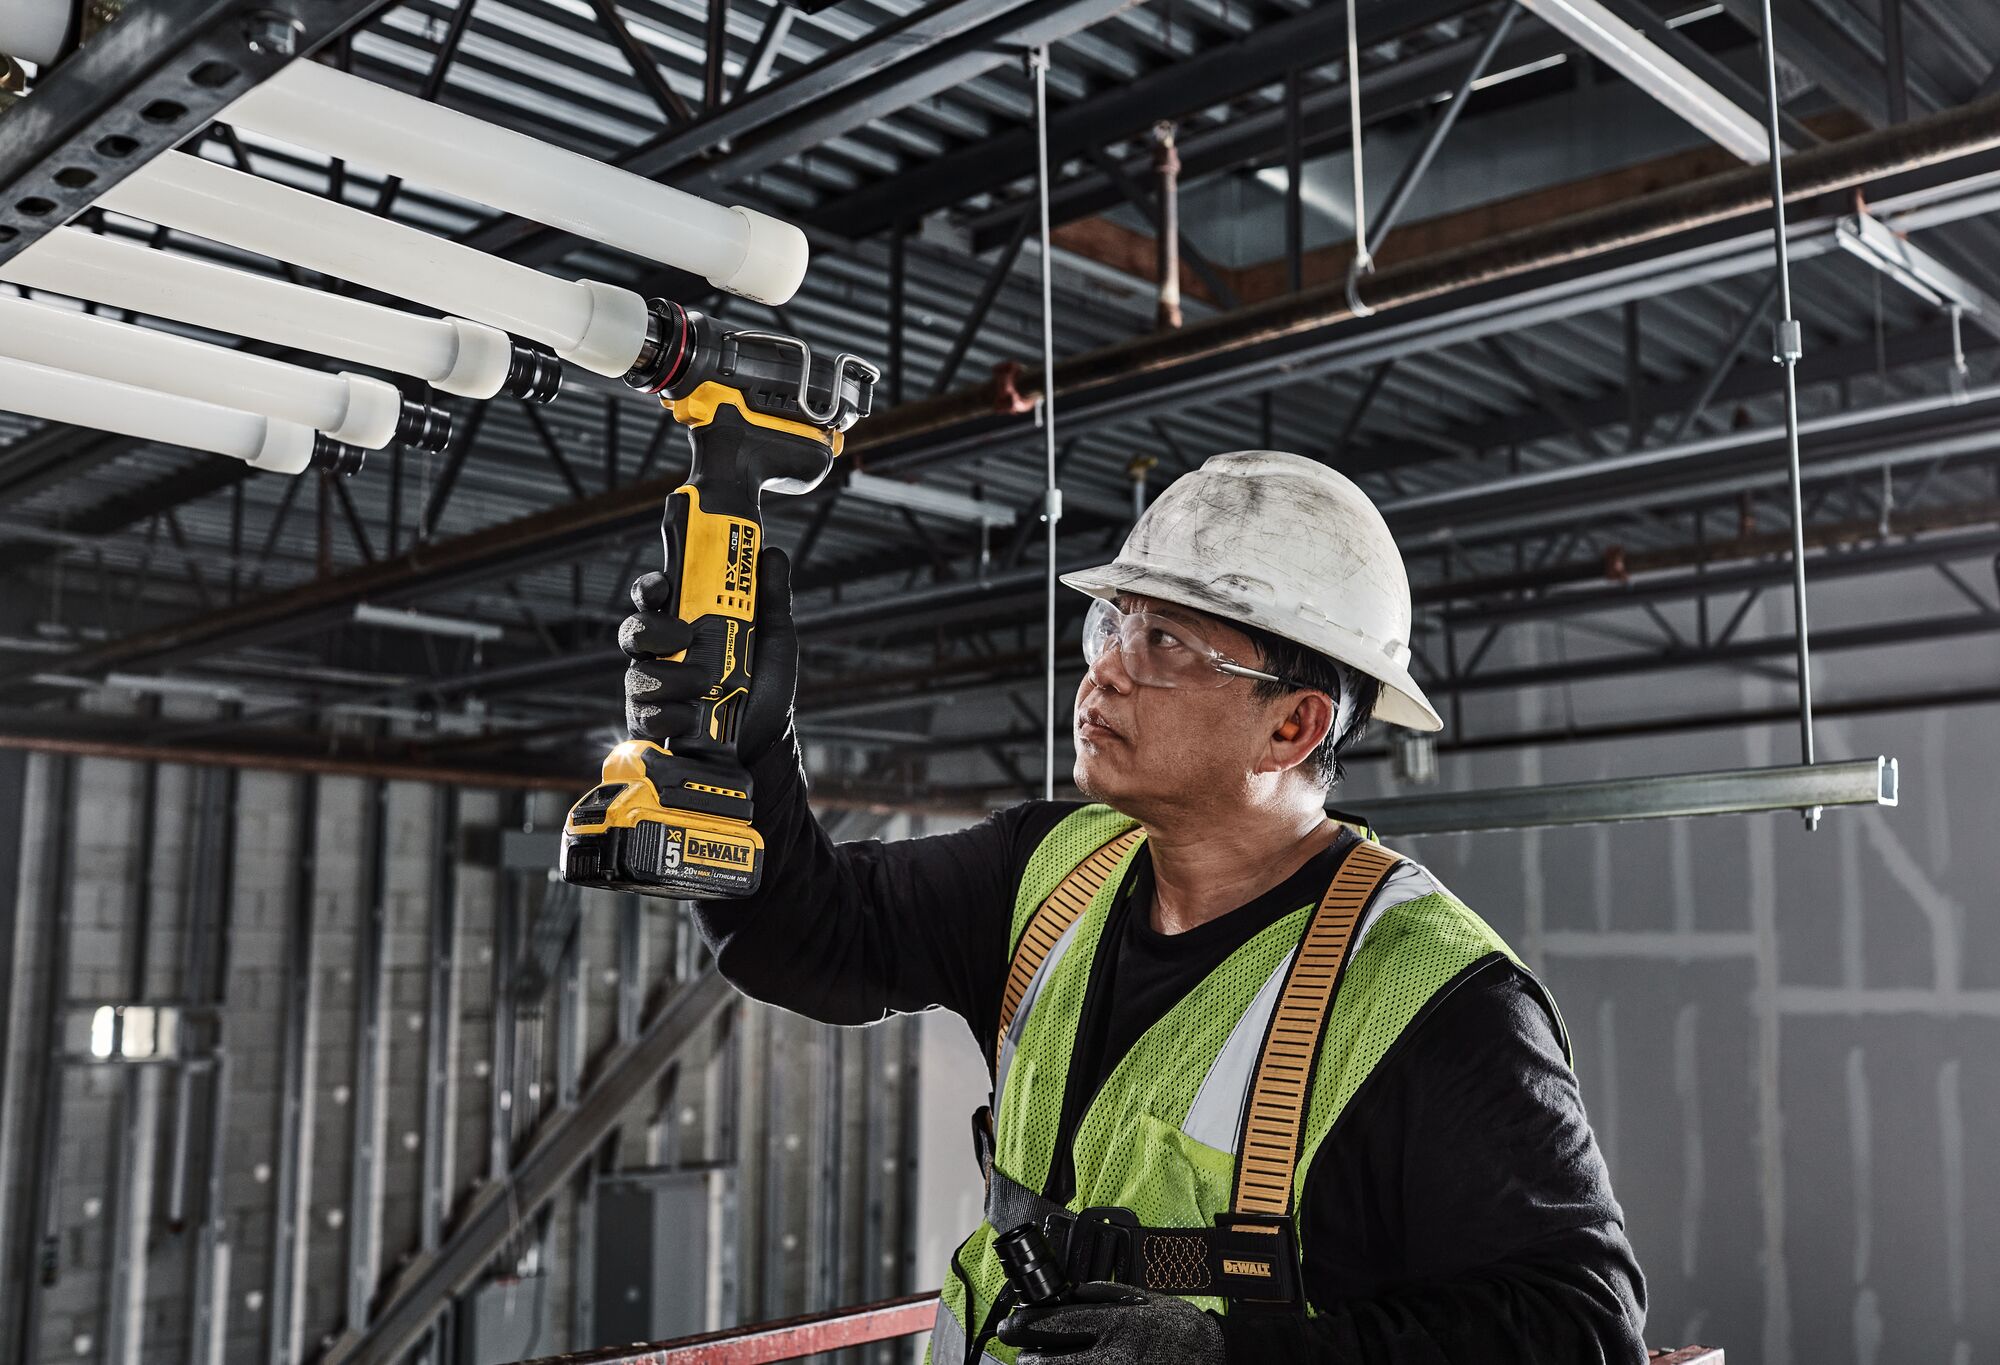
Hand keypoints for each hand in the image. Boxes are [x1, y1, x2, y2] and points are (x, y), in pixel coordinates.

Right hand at [620, 545, 798, 764]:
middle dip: (651, 629)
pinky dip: (667, 714)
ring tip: (703, 682)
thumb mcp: (773, 636)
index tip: (663, 585)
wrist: (767, 737)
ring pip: (637, 674)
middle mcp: (661, 653)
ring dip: (669, 678)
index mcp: (683, 624)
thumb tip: (772, 554)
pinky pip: (643, 715)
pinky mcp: (652, 722)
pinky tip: (688, 716)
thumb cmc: (764, 682)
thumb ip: (771, 597)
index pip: (653, 597)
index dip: (651, 587)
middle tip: (684, 636)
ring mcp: (653, 688)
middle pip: (633, 630)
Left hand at [997, 1284, 1223, 1363]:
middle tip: (1022, 1355)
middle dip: (1029, 1360)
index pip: (1056, 1325)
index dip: (1026, 1327)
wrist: (1214, 1356)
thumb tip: (1071, 1295)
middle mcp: (1113, 1355)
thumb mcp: (1143, 1300)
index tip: (1011, 1328)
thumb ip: (1105, 1296)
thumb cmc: (1179, 1329)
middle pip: (1051, 1363)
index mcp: (1115, 1324)